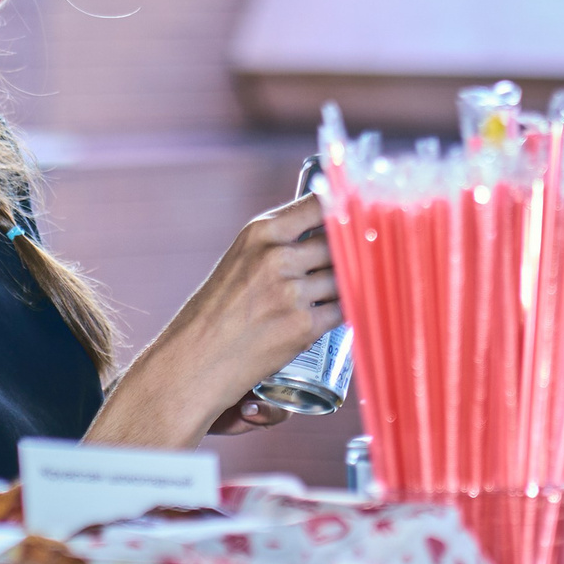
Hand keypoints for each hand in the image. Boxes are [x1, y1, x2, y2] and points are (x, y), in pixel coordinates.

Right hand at [88, 193, 339, 450]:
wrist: (194, 360)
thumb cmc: (216, 312)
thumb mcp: (242, 261)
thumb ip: (280, 245)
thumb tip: (329, 233)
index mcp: (261, 231)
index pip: (321, 204)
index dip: (347, 209)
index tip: (361, 216)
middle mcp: (276, 256)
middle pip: (341, 242)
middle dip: (357, 251)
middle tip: (369, 257)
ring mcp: (290, 291)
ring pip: (347, 277)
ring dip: (356, 282)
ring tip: (360, 285)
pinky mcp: (302, 326)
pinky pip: (345, 310)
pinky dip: (352, 310)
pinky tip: (355, 308)